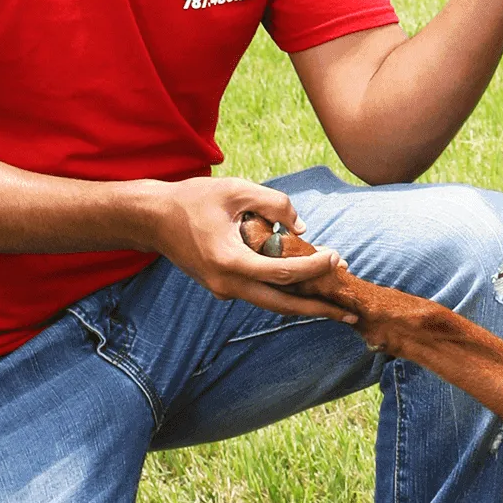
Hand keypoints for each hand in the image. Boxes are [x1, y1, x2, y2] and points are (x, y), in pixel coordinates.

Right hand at [149, 176, 351, 318]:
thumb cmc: (193, 200)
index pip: (282, 272)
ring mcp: (223, 290)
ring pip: (270, 304)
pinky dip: (283, 292)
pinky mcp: (222, 288)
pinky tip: (306, 288)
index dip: (313, 266)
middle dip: (317, 309)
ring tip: (335, 305)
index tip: (336, 257)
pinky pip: (258, 294)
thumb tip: (302, 228)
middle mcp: (227, 284)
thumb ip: (275, 203)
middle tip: (350, 313)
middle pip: (281, 304)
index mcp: (229, 261)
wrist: (152, 219)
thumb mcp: (237, 190)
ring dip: (302, 303)